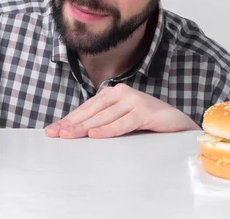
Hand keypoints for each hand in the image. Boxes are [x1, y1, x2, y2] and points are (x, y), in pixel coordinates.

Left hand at [44, 83, 199, 138]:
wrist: (177, 123)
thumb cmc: (146, 122)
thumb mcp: (121, 119)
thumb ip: (103, 120)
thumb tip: (76, 131)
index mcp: (112, 93)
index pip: (86, 108)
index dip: (69, 119)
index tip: (53, 129)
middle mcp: (121, 93)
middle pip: (91, 111)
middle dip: (72, 123)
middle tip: (56, 133)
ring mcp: (133, 100)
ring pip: (104, 117)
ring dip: (84, 127)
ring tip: (69, 135)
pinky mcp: (144, 111)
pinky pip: (122, 123)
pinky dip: (107, 129)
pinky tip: (94, 135)